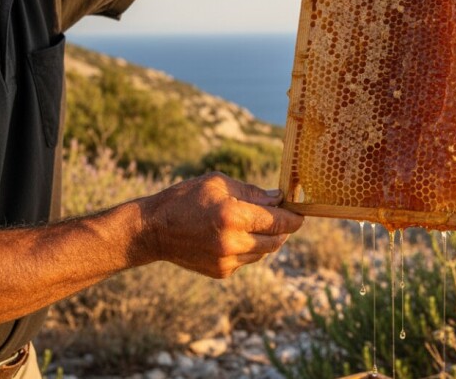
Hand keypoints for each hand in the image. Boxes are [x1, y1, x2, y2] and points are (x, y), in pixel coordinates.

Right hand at [140, 172, 304, 278]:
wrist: (154, 231)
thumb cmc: (185, 199)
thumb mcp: (218, 184)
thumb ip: (252, 192)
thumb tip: (279, 199)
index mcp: (234, 217)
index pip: (279, 222)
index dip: (294, 218)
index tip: (301, 213)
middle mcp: (233, 242)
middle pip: (276, 240)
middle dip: (285, 229)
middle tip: (285, 217)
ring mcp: (227, 261)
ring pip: (264, 252)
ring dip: (268, 239)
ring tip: (258, 224)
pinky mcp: (222, 272)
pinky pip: (248, 260)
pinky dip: (250, 248)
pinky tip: (237, 236)